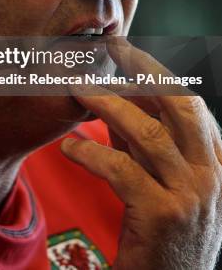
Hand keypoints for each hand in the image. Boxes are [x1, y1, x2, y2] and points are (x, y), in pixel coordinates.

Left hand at [61, 39, 221, 269]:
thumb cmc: (163, 231)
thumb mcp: (160, 178)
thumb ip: (142, 142)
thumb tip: (111, 100)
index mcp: (212, 160)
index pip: (190, 103)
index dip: (158, 71)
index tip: (128, 50)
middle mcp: (209, 173)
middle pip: (181, 104)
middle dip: (146, 69)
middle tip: (114, 47)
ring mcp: (190, 195)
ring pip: (147, 133)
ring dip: (107, 103)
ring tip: (76, 88)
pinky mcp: (162, 216)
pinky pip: (121, 170)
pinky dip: (91, 152)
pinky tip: (70, 148)